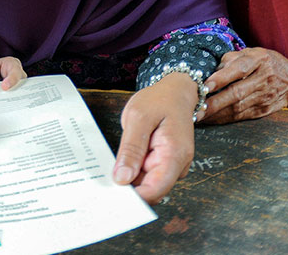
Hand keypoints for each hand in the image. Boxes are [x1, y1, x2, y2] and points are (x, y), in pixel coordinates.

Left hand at [112, 73, 196, 203]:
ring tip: (120, 156)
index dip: (134, 196)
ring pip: (147, 182)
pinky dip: (135, 168)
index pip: (155, 190)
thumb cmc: (159, 100)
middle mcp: (178, 164)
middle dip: (129, 185)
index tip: (113, 193)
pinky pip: (148, 174)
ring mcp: (173, 165)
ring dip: (131, 175)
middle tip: (109, 171)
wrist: (175, 92)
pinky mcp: (166, 163)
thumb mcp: (138, 118)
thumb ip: (131, 149)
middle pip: (151, 189)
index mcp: (174, 154)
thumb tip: (122, 178)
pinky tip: (127, 157)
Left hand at [199, 47, 287, 123]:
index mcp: (259, 60)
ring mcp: (265, 96)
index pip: (239, 69)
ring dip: (217, 114)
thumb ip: (231, 58)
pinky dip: (225, 119)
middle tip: (196, 108)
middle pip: (237, 92)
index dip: (222, 77)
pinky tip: (212, 120)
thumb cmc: (266, 63)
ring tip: (199, 116)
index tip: (206, 85)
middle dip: (214, 102)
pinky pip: (242, 116)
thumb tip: (210, 69)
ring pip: (238, 108)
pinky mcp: (264, 110)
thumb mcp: (252, 53)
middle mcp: (263, 78)